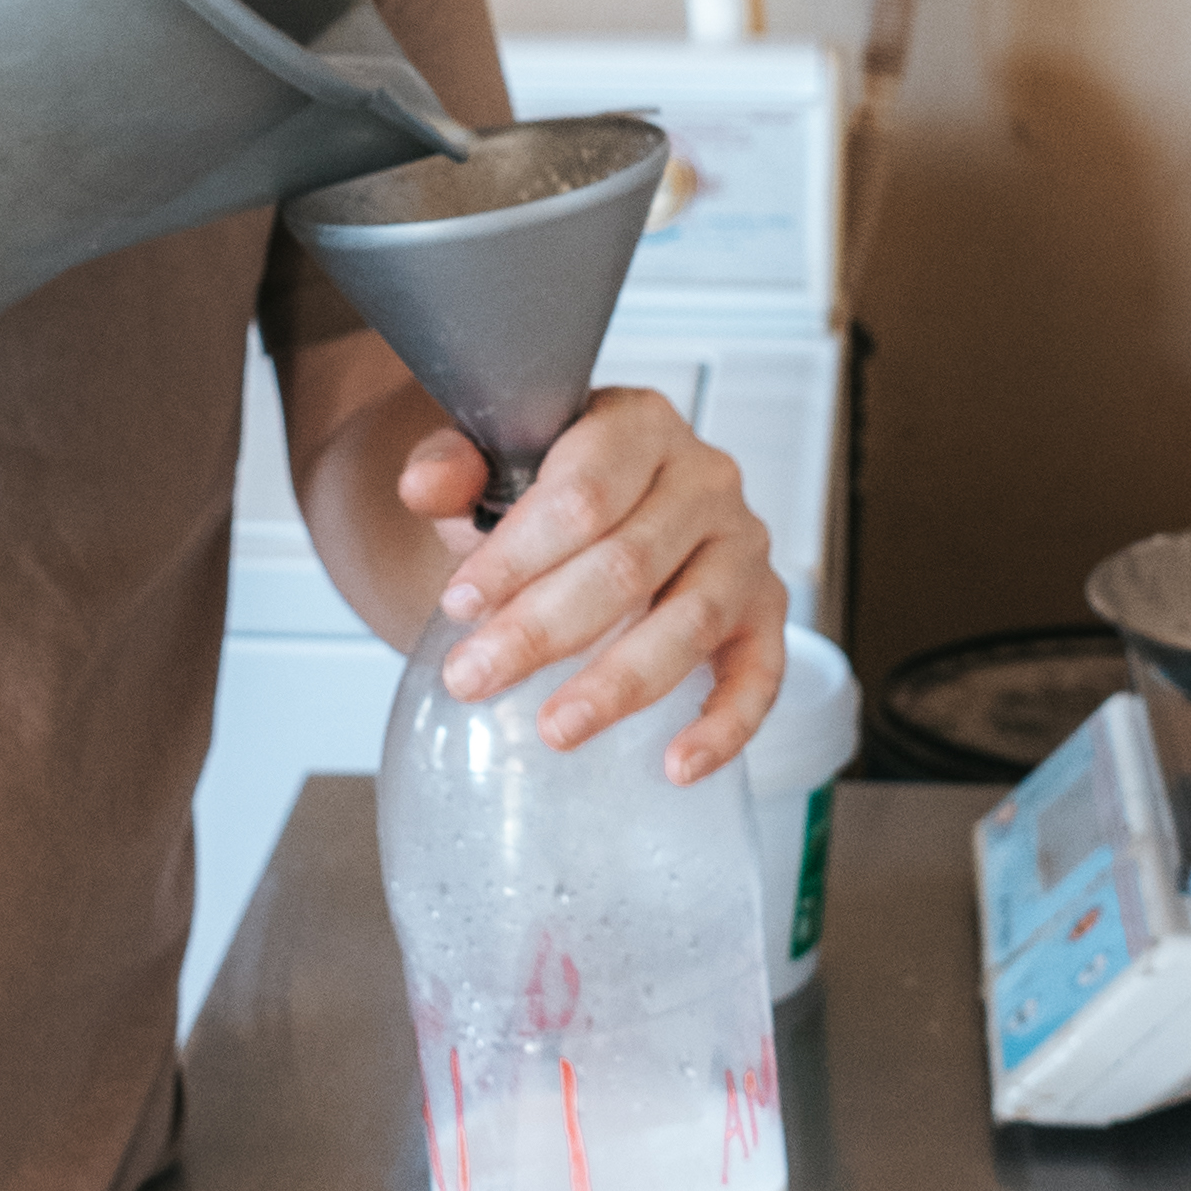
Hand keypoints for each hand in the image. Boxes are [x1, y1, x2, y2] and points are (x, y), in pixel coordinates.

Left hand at [400, 386, 788, 777]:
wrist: (600, 510)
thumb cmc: (550, 490)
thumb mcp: (494, 466)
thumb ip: (455, 468)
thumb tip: (423, 487)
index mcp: (638, 425)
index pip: (583, 492)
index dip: (517, 554)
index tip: (458, 606)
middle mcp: (706, 480)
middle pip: (629, 562)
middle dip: (543, 630)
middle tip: (473, 679)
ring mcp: (743, 546)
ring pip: (691, 620)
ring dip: (620, 683)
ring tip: (555, 730)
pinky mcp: (766, 610)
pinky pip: (762, 672)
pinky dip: (726, 724)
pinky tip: (678, 766)